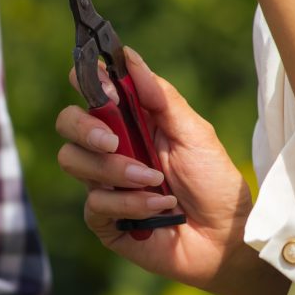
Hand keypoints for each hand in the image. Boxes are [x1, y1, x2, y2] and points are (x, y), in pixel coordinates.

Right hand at [54, 49, 277, 294]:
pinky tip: (160, 207)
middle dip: (84, 128)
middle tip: (112, 140)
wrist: (226, 238)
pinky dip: (130, 203)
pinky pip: (96, 203)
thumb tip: (129, 57)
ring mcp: (104, 184)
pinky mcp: (105, 220)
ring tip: (154, 180)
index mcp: (131, 121)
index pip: (93, 91)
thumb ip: (161, 97)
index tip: (95, 79)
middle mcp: (111, 149)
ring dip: (115, 170)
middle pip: (68, 123)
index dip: (86, 79)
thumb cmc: (214, 181)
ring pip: (74, 162)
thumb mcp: (194, 132)